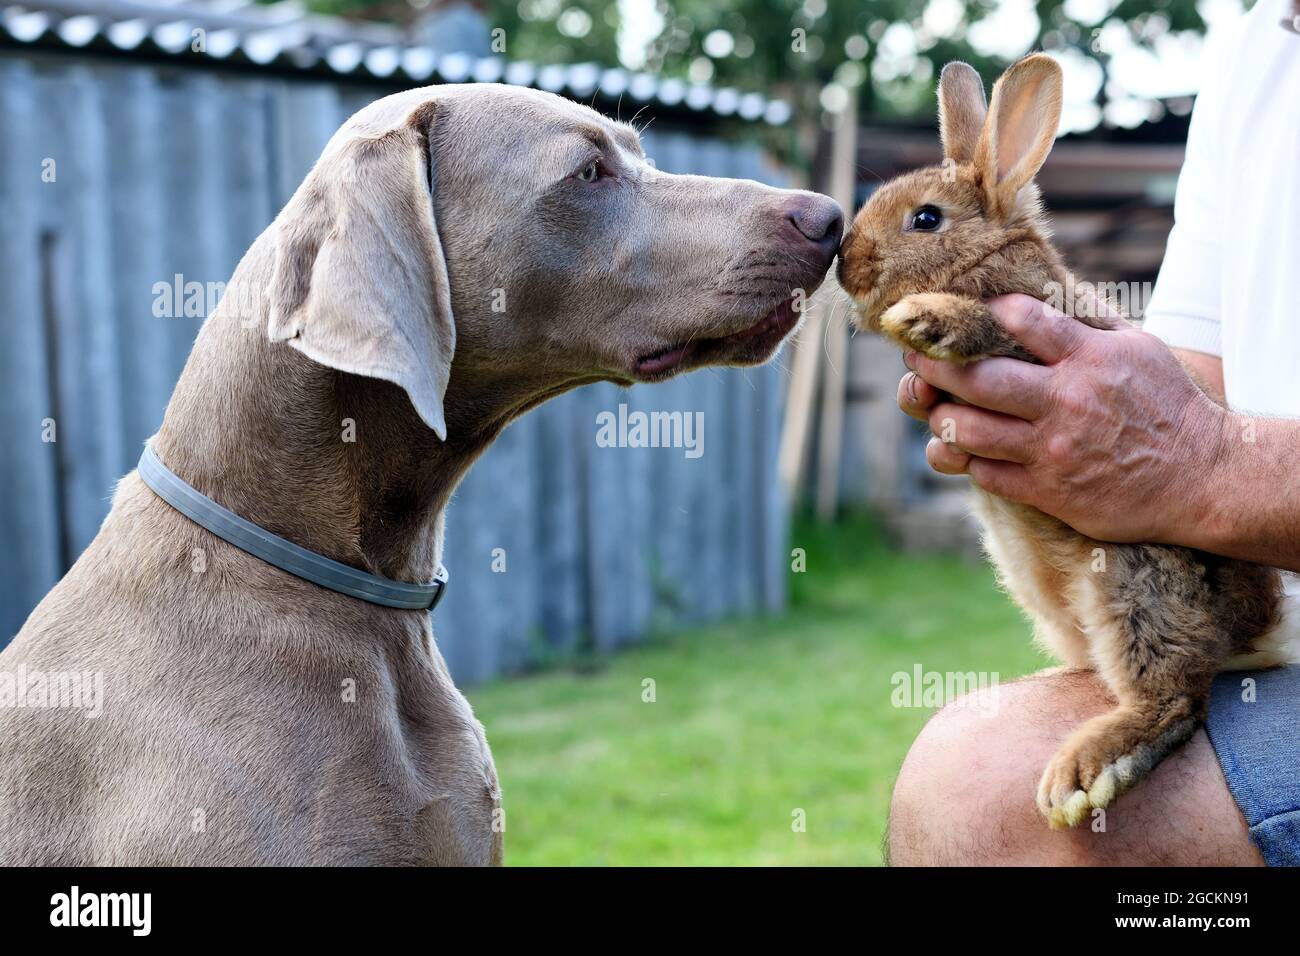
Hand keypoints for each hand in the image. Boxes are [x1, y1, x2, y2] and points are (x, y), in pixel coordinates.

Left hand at [895, 294, 1230, 543]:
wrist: (1201, 477)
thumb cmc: (1167, 406)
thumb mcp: (1138, 348)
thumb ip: (1088, 323)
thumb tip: (1047, 289)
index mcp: (1088, 359)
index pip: (1024, 320)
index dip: (986, 311)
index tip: (961, 308)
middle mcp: (1065, 402)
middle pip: (975, 379)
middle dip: (933, 364)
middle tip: (915, 354)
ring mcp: (1052, 449)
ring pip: (968, 430)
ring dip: (941, 415)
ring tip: (935, 405)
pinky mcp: (1048, 490)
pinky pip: (984, 472)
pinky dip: (966, 456)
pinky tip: (964, 446)